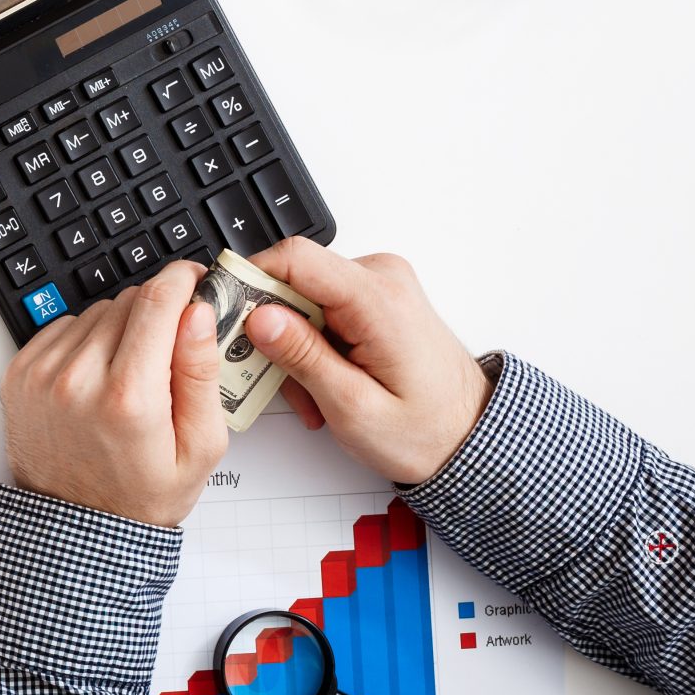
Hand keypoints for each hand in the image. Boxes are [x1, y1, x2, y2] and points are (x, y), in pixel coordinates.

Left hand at [0, 260, 226, 527]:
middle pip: (129, 301)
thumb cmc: (142, 495)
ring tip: (132, 375)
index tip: (196, 282)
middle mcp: (77, 380)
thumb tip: (198, 312)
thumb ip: (202, 372)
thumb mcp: (201, 446)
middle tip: (170, 350)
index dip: (184, 280)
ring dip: (121, 328)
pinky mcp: (19, 374)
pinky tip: (99, 376)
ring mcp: (41, 375)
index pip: (158, 300)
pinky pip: (64, 327)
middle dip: (158, 313)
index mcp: (128, 398)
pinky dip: (87, 341)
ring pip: (97, 311)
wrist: (77, 528)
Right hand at [243, 239, 494, 483]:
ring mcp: (380, 285)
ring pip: (302, 298)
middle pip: (293, 280)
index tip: (223, 313)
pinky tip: (324, 382)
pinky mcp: (376, 298)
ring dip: (292, 346)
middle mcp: (382, 279)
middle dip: (271, 331)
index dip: (248, 279)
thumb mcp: (353, 407)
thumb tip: (259, 317)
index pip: (295, 258)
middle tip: (276, 380)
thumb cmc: (426, 430)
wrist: (472, 437)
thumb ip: (303, 358)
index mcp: (378, 300)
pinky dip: (312, 344)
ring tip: (311, 397)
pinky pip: (322, 308)